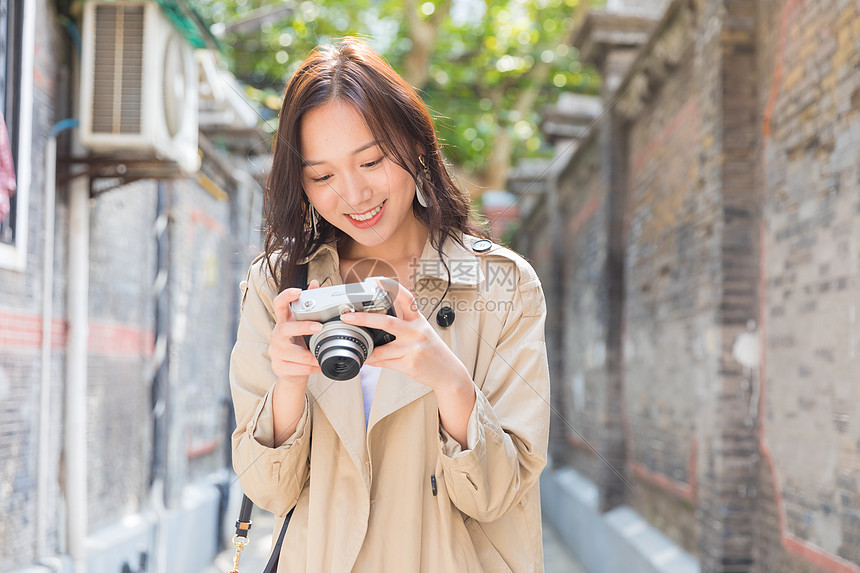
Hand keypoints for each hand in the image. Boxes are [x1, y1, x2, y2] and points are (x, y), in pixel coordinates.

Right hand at [269, 279, 322, 385]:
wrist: (292, 373)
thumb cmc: (300, 345)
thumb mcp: (305, 326)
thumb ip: (309, 306)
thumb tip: (315, 283)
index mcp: (284, 322)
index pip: (279, 305)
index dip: (286, 296)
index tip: (298, 291)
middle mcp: (276, 336)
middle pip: (283, 329)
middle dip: (301, 327)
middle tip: (319, 328)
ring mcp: (275, 353)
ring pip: (293, 353)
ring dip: (311, 355)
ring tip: (323, 355)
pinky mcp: (279, 368)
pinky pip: (297, 368)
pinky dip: (311, 368)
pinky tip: (319, 366)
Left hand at [340, 279, 471, 392]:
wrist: (449, 373)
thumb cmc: (433, 351)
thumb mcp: (422, 331)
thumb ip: (404, 325)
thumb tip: (379, 323)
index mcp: (418, 320)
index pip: (405, 298)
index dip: (390, 287)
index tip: (374, 280)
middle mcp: (416, 332)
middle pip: (387, 321)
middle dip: (365, 318)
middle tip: (348, 316)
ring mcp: (412, 348)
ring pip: (381, 349)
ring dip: (367, 351)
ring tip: (359, 348)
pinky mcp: (409, 364)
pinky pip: (384, 363)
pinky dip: (374, 362)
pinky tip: (370, 360)